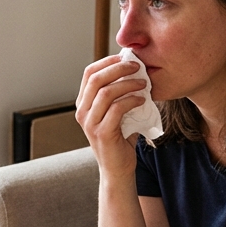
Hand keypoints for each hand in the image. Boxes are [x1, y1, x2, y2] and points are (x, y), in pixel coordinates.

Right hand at [75, 55, 148, 179]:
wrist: (118, 169)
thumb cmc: (121, 138)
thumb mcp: (117, 111)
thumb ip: (120, 93)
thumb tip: (134, 68)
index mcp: (83, 103)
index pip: (89, 73)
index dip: (108, 61)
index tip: (127, 58)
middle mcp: (82, 112)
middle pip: (96, 79)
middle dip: (119, 68)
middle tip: (138, 66)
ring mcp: (90, 124)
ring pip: (106, 92)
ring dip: (128, 84)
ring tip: (144, 83)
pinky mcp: (102, 134)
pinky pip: (116, 110)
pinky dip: (131, 101)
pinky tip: (143, 100)